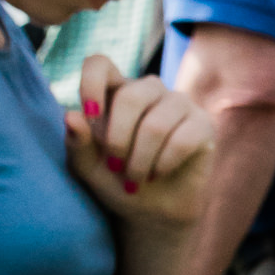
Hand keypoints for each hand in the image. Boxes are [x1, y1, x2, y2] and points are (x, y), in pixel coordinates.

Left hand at [64, 57, 213, 227]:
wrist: (150, 210)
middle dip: (119, 140)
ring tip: (135, 179)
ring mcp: (178, 103)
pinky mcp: (203, 124)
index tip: (90, 116)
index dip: (91, 83)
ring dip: (141, 160)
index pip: (100, 64)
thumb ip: (77, 142)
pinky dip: (164, 164)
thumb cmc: (115, 181)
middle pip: (131, 96)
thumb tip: (71, 116)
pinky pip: (182, 140)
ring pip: (156, 124)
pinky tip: (159, 173)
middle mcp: (148, 90)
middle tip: (115, 167)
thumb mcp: (87, 167)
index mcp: (115, 91)